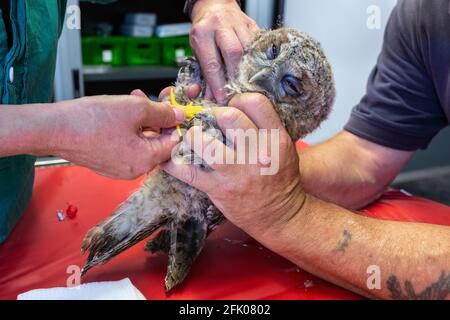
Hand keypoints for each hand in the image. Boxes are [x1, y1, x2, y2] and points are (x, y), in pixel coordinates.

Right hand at [50, 90, 185, 179]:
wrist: (54, 129)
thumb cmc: (92, 120)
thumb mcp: (135, 109)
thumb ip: (162, 113)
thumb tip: (178, 115)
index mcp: (145, 161)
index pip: (173, 143)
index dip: (175, 123)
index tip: (173, 107)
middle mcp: (134, 169)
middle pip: (156, 141)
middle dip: (156, 117)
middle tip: (152, 97)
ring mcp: (118, 167)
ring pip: (140, 140)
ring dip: (142, 118)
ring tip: (134, 97)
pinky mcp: (106, 161)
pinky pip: (125, 143)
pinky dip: (128, 127)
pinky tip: (121, 109)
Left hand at [161, 93, 304, 237]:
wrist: (279, 215)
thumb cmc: (280, 178)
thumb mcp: (284, 148)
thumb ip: (264, 127)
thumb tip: (235, 105)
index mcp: (275, 139)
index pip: (254, 102)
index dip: (238, 99)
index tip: (232, 106)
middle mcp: (256, 152)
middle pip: (228, 116)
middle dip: (214, 113)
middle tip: (210, 120)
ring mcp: (235, 171)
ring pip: (204, 141)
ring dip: (193, 135)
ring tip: (194, 136)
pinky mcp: (218, 188)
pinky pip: (188, 171)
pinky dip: (173, 163)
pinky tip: (168, 157)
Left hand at [190, 0, 259, 102]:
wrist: (214, 7)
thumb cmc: (206, 32)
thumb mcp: (198, 52)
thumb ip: (205, 74)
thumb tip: (212, 97)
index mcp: (202, 33)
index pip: (212, 64)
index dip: (218, 84)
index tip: (222, 98)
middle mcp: (220, 25)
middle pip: (233, 53)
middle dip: (236, 75)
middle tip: (237, 90)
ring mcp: (238, 23)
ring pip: (249, 49)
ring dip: (249, 68)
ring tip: (247, 81)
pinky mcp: (252, 24)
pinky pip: (258, 44)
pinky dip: (258, 58)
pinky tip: (255, 68)